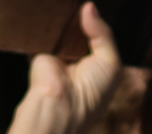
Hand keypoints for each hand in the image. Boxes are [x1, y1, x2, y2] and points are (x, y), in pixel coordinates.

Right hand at [26, 2, 121, 133]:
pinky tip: (51, 8)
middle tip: (81, 2)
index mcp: (97, 62)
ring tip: (66, 3)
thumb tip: (89, 6)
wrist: (61, 105)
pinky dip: (47, 20)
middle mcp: (78, 56)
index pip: (99, 34)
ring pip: (62, 26)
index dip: (98, 21)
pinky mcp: (40, 48)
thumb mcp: (112, 63)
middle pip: (80, 27)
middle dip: (81, 16)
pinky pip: (44, 29)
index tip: (92, 6)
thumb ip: (104, 33)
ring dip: (64, 16)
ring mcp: (58, 52)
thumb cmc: (92, 91)